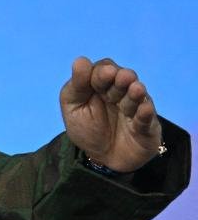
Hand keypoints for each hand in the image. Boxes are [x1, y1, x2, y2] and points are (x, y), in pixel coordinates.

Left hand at [60, 56, 161, 172]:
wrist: (102, 159)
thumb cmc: (87, 129)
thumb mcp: (73, 108)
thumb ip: (76, 86)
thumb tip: (80, 60)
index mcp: (100, 85)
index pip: (104, 69)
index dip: (102, 71)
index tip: (102, 73)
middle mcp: (121, 93)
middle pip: (123, 79)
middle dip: (120, 78)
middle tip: (121, 78)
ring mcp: (135, 108)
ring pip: (137, 96)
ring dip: (135, 92)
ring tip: (134, 88)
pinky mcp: (147, 126)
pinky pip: (147, 118)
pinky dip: (145, 113)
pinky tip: (143, 109)